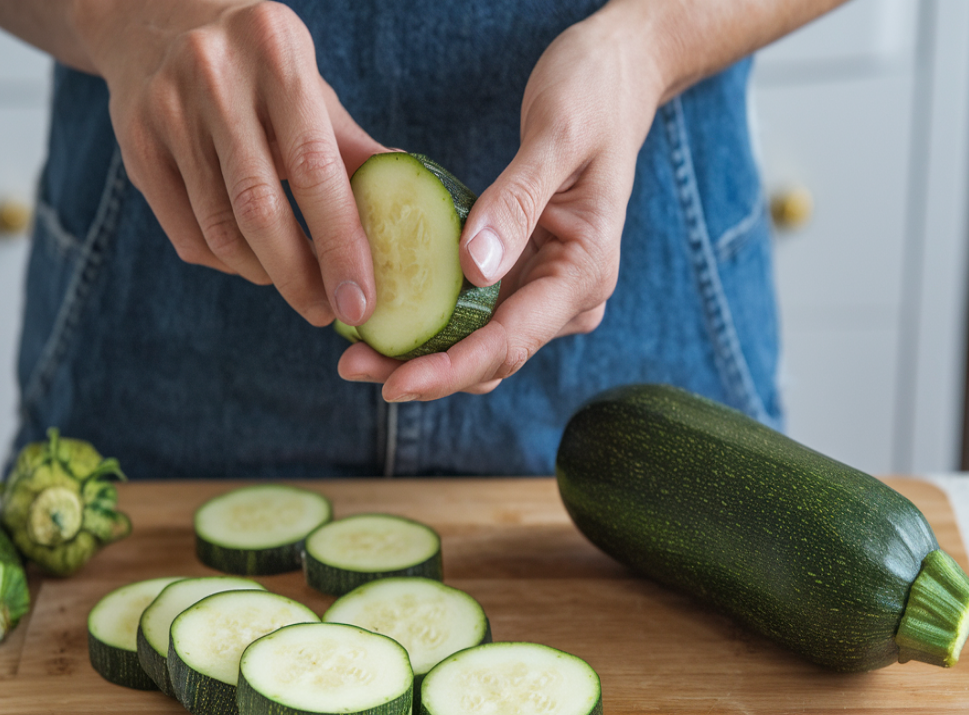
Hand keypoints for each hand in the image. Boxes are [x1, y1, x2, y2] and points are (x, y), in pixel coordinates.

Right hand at [74, 0, 382, 325]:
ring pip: (219, 229)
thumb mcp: (307, 84)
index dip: (341, 245)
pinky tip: (253, 263)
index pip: (315, 169)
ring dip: (264, 275)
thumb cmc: (257, 64)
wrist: (154, 15)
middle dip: (300, 277)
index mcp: (276, 53)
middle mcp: (215, 76)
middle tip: (329, 314)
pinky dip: (227, 263)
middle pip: (258, 208)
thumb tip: (412, 214)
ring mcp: (166, 109)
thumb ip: (351, 148)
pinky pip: (185, 233)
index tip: (361, 303)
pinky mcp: (134, 143)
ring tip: (298, 289)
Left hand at [338, 4, 661, 399]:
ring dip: (419, 353)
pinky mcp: (519, 272)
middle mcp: (567, 295)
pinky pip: (470, 311)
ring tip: (354, 351)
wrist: (617, 78)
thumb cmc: (594, 96)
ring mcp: (543, 288)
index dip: (450, 369)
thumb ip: (517, 202)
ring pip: (477, 344)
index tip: (394, 383)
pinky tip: (381, 310)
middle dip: (423, 370)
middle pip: (490, 357)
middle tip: (351, 364)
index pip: (511, 342)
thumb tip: (474, 268)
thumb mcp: (557, 134)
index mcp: (585, 272)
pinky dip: (428, 317)